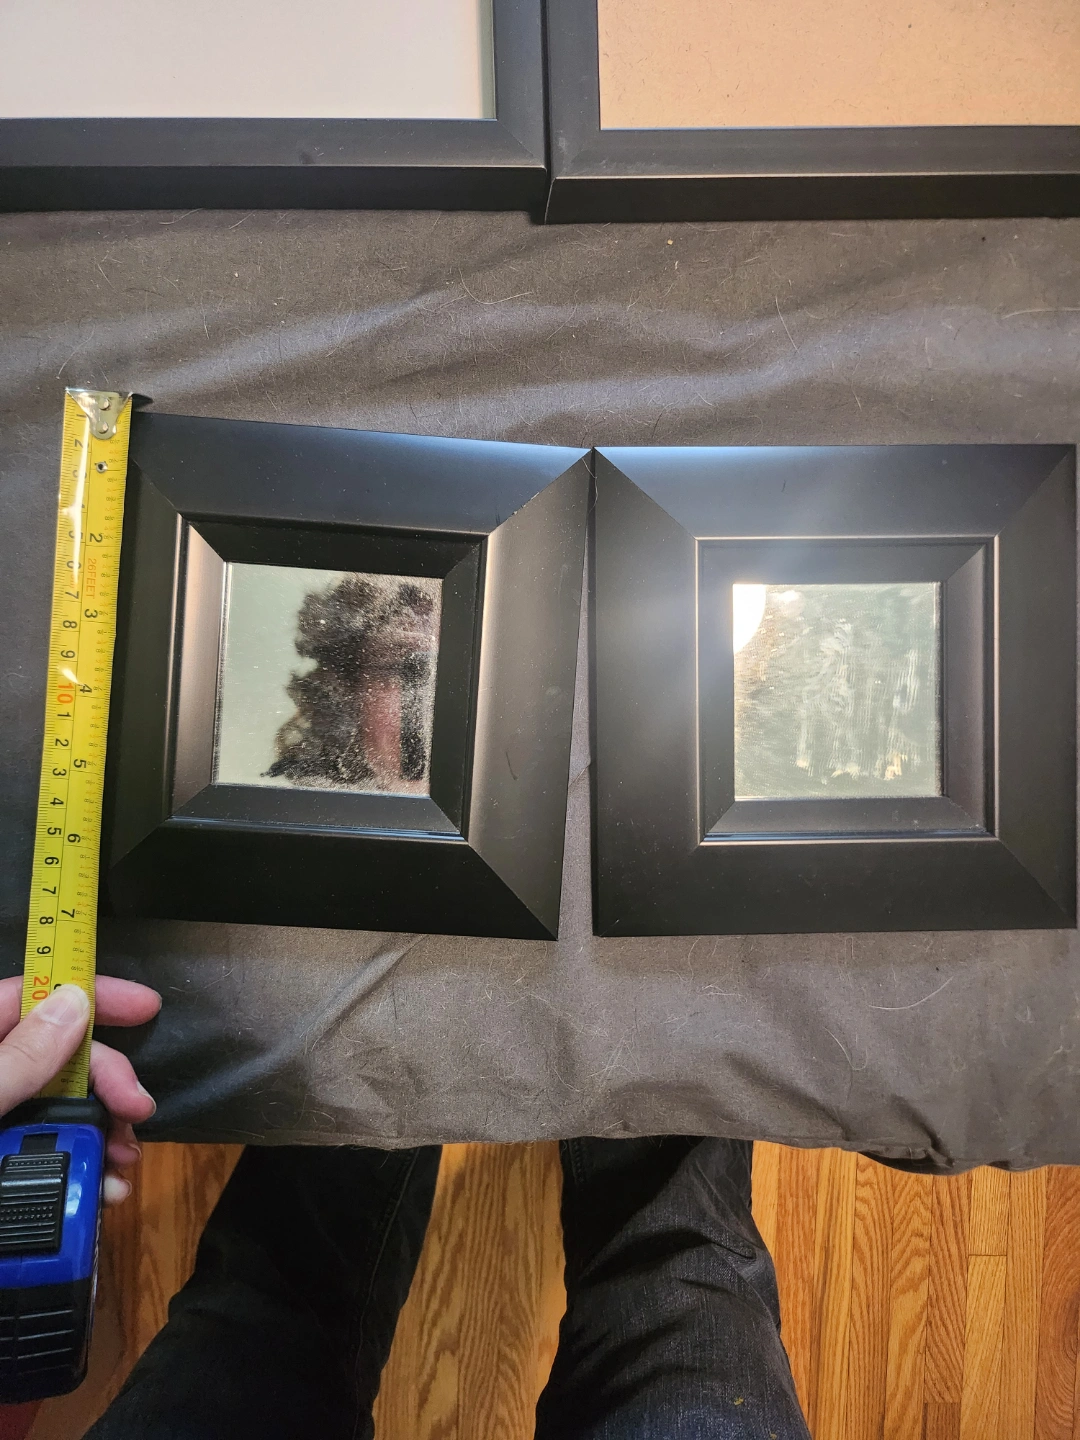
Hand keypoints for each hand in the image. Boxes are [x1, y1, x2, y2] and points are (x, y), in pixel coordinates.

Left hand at [0, 976, 159, 1205]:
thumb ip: (17, 1060)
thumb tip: (75, 1004)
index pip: (32, 997)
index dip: (92, 994)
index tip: (147, 1007)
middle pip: (62, 1059)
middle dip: (109, 1082)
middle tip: (139, 1109)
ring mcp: (5, 1126)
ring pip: (65, 1112)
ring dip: (105, 1134)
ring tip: (123, 1167)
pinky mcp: (9, 1169)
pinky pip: (55, 1159)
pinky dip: (86, 1172)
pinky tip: (103, 1192)